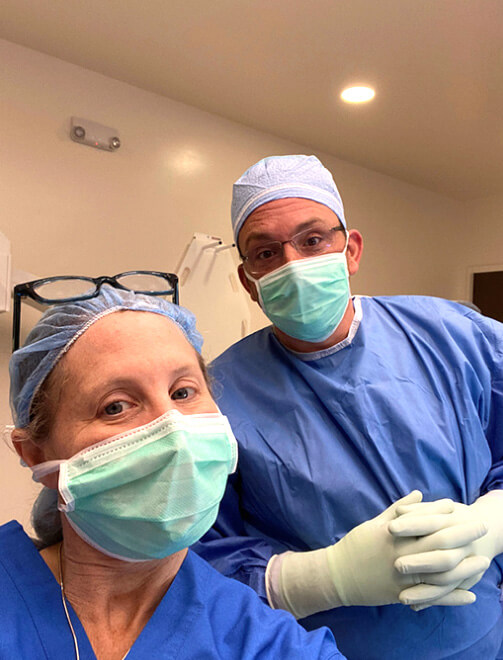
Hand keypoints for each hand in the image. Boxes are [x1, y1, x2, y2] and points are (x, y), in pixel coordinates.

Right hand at [272, 491, 488, 618]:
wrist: (338, 576)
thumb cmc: (355, 545)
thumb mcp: (374, 523)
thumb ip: (398, 509)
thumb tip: (419, 493)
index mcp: (394, 535)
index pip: (424, 521)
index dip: (442, 513)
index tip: (458, 506)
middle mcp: (401, 555)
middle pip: (439, 544)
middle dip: (462, 534)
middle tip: (480, 527)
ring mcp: (404, 578)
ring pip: (441, 573)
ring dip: (465, 567)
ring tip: (483, 560)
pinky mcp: (404, 595)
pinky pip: (434, 598)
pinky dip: (453, 598)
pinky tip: (471, 596)